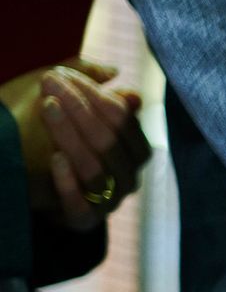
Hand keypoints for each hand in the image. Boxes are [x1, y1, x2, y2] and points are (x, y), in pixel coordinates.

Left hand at [2, 60, 150, 231]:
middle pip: (111, 142)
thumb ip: (88, 84)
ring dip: (70, 137)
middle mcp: (128, 176)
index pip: (124, 120)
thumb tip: (113, 71)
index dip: (95, 95)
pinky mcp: (84, 220)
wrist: (26, 182)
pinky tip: (55, 158)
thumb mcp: (65, 103)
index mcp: (133, 150)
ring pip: (96, 169)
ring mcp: (108, 201)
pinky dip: (69, 182)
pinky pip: (81, 206)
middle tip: (50, 85)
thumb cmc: (47, 134)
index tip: (62, 74)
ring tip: (47, 109)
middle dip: (80, 109)